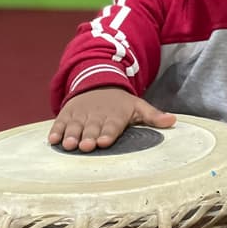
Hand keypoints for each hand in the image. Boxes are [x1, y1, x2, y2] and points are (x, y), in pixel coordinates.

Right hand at [48, 87, 175, 150]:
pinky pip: (61, 122)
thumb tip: (173, 120)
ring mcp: (81, 114)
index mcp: (115, 115)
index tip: (105, 141)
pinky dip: (56, 130)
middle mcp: (97, 115)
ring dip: (71, 135)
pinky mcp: (67, 113)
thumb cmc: (120, 103)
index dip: (108, 133)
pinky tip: (53, 139)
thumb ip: (153, 115)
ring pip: (75, 126)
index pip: (112, 125)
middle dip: (88, 137)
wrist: (98, 81)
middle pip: (92, 128)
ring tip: (69, 145)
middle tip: (85, 146)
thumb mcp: (138, 106)